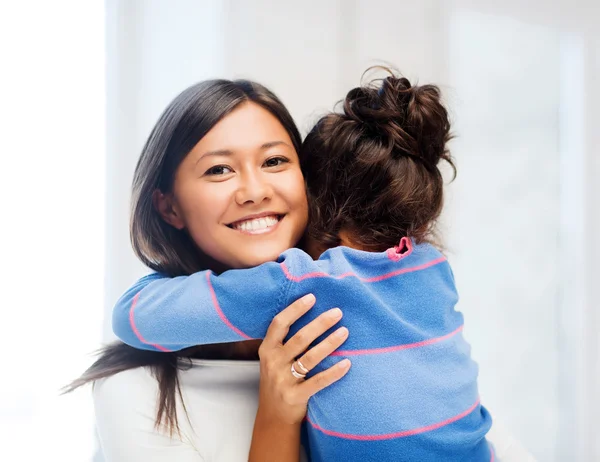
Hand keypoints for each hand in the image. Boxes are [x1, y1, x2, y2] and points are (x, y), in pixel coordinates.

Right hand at [256, 293, 350, 425]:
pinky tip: (347, 363)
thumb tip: (312, 314)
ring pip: (310, 358)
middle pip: (299, 338)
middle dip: (320, 323)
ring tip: (345, 332)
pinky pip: (318, 381)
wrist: (273, 416)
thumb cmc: (278, 379)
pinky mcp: (295, 396)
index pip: (279, 324)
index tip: (312, 297)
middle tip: (338, 312)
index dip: (295, 309)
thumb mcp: (273, 358)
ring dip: (329, 343)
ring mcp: (283, 380)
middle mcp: (273, 363)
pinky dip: (334, 372)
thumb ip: (285, 341)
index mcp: (267, 349)